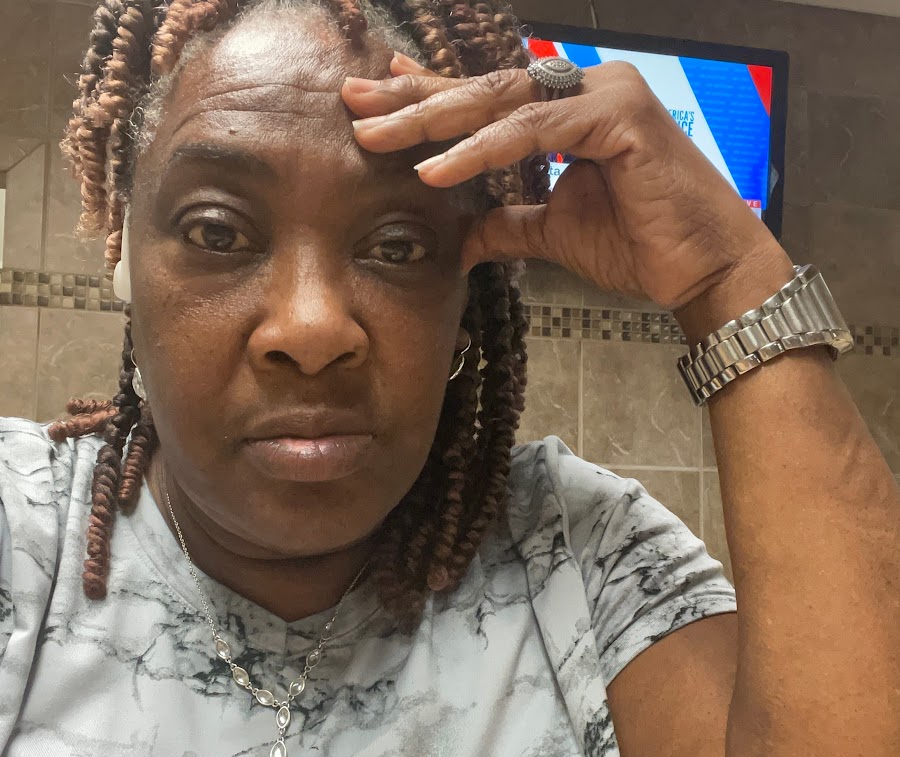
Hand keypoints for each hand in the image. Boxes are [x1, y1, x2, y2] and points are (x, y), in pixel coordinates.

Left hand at [342, 53, 791, 311]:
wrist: (701, 269)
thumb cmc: (640, 244)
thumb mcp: (553, 232)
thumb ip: (507, 224)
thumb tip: (461, 238)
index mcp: (570, 110)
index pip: (489, 100)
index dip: (432, 98)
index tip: (379, 99)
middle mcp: (586, 89)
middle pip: (485, 90)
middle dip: (416, 100)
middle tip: (356, 105)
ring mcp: (605, 94)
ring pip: (503, 101)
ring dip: (435, 120)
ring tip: (377, 137)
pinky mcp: (620, 116)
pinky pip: (534, 131)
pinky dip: (483, 149)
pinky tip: (435, 169)